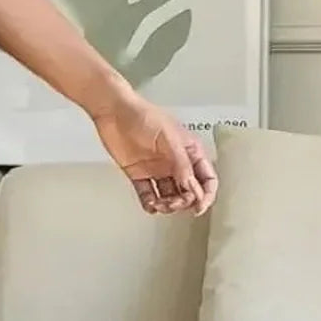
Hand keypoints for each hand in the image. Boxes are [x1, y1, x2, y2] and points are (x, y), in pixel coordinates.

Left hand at [91, 92, 217, 217]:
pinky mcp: (139, 174)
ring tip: (158, 204)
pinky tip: (149, 205)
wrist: (114, 112)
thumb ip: (181, 164)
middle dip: (183, 202)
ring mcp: (158, 170)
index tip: (198, 207)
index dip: (206, 195)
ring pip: (169, 196)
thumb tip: (193, 189)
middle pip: (188, 192)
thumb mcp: (169, 138)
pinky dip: (149, 203)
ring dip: (166, 205)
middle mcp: (175, 163)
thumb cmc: (143, 116)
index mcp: (189, 152)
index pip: (206, 178)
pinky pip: (147, 194)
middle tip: (172, 204)